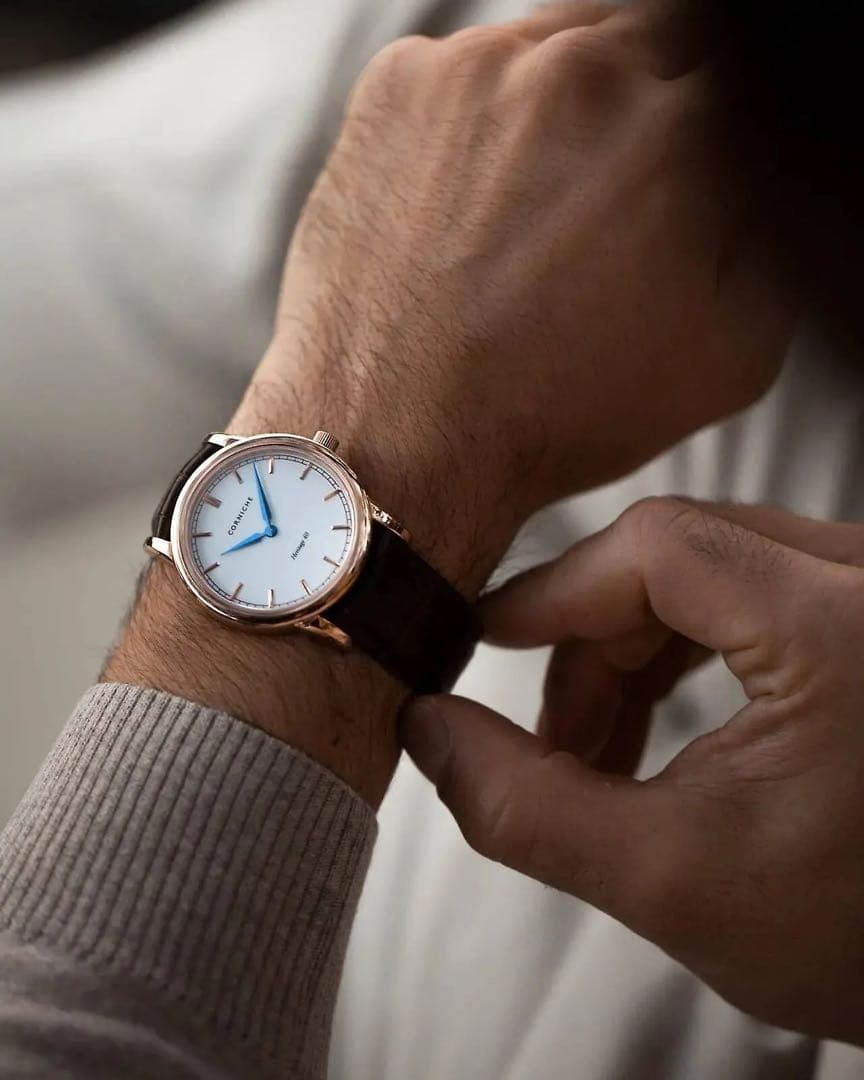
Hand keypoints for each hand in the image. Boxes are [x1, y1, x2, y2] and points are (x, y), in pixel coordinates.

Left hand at [107, 0, 795, 805]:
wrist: (403, 442)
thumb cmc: (555, 413)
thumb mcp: (734, 345)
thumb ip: (762, 234)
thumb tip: (748, 183)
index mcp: (688, 132)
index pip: (721, 81)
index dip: (699, 136)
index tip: (673, 172)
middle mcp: (588, 75)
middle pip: (640, 50)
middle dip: (635, 114)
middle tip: (599, 199)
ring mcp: (483, 70)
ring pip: (552, 52)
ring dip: (557, 115)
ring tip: (526, 218)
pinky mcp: (400, 87)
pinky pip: (465, 79)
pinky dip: (476, 128)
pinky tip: (468, 213)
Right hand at [403, 499, 863, 1042]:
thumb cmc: (852, 933)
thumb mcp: (669, 881)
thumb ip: (527, 806)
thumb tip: (431, 728)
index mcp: (841, 629)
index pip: (659, 545)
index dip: (556, 589)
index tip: (488, 638)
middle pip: (674, 556)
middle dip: (592, 646)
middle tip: (558, 740)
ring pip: (701, 570)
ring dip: (628, 653)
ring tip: (602, 749)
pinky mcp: (857, 611)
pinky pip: (740, 590)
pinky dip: (676, 651)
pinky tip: (650, 722)